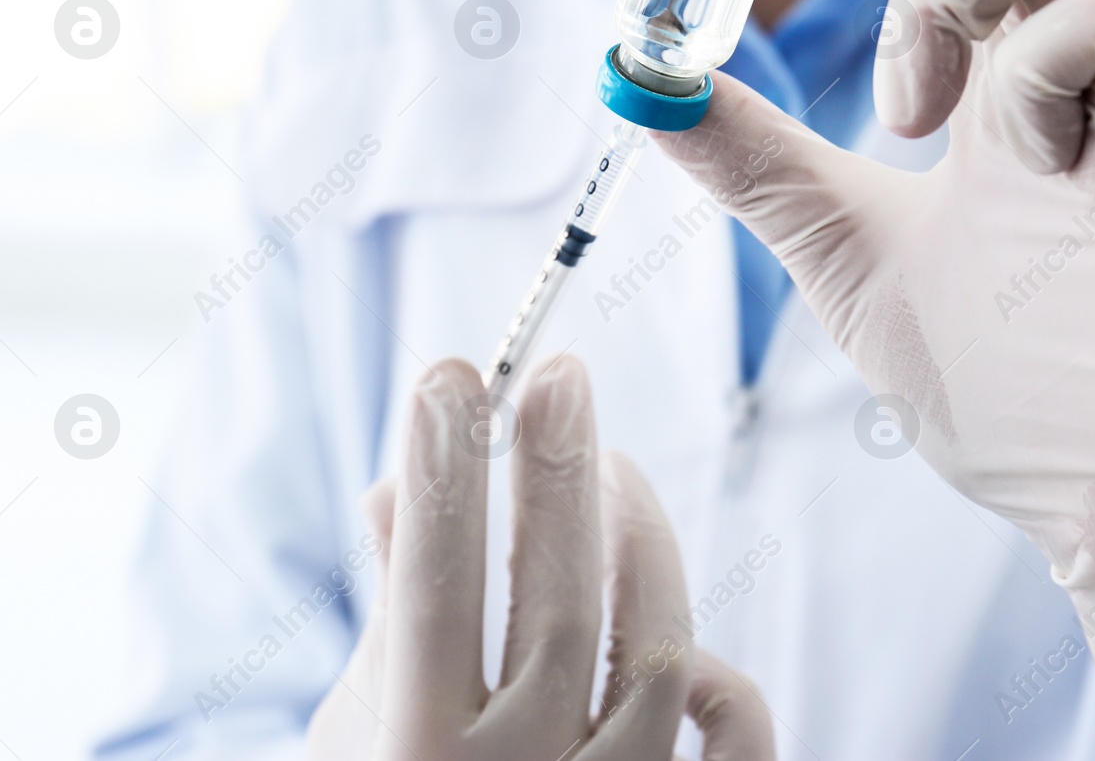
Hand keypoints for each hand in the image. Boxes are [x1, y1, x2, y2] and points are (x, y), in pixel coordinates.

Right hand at [306, 357, 773, 760]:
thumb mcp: (361, 733)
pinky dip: (720, 677)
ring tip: (609, 466)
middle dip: (557, 478)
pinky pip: (732, 738)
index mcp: (414, 760)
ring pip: (657, 650)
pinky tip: (686, 632)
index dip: (444, 475)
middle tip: (561, 376)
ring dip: (639, 542)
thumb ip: (388, 615)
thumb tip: (390, 490)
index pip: (434, 589)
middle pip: (560, 605)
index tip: (452, 372)